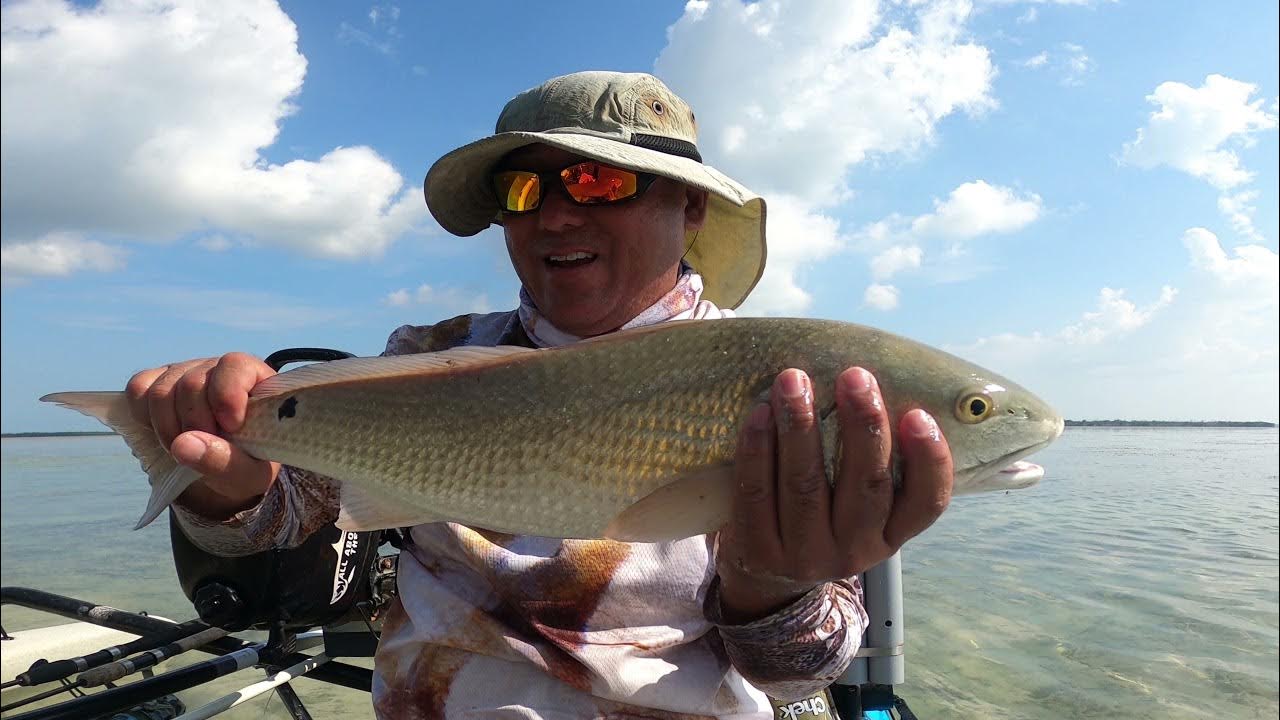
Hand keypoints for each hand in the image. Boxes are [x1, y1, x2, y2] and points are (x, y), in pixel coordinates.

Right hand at [125, 353, 279, 518]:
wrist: (224, 467)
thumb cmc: (246, 464)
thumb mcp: (247, 474)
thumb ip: (224, 461)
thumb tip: (183, 444)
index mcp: (255, 381)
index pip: (234, 365)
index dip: (226, 396)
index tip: (230, 428)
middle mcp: (218, 369)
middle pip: (191, 383)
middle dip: (193, 426)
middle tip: (204, 450)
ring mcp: (186, 371)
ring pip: (161, 390)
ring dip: (167, 428)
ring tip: (185, 447)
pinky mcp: (157, 380)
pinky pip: (138, 388)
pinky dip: (144, 416)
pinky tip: (165, 432)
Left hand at [715, 367, 953, 623]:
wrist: (768, 575)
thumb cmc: (824, 514)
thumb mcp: (859, 504)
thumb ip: (873, 460)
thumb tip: (874, 383)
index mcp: (891, 534)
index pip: (926, 503)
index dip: (929, 461)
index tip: (919, 414)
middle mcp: (855, 550)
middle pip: (866, 485)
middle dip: (862, 424)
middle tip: (855, 376)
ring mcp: (806, 555)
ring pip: (806, 485)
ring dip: (801, 426)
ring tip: (794, 380)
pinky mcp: (759, 552)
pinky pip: (757, 494)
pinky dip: (757, 450)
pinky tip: (759, 414)